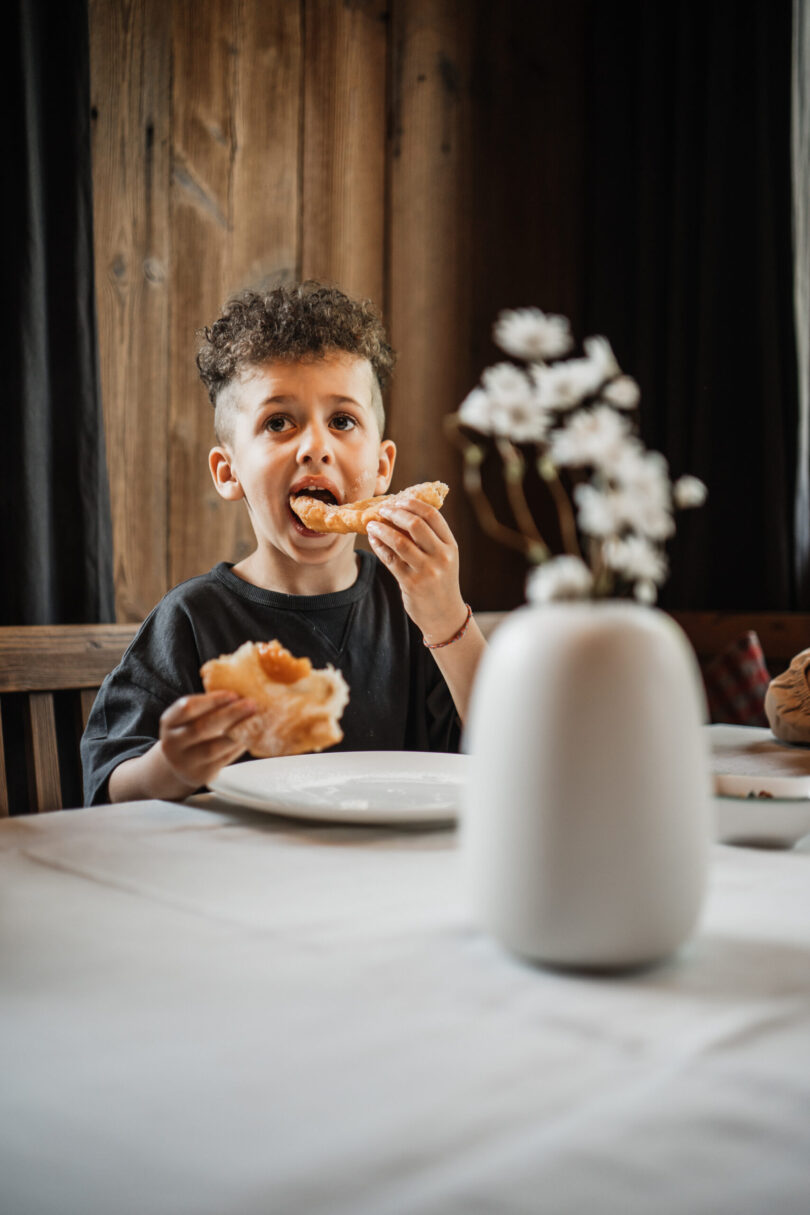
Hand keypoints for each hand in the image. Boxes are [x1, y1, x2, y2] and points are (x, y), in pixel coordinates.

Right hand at [156, 691, 255, 791]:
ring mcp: (185, 762)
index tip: (234, 694)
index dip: (212, 700)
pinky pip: (223, 760)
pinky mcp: (201, 775)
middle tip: (251, 704)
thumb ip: (208, 707)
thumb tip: (241, 693)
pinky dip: (238, 747)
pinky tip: (249, 737)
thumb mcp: (189, 718)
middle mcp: (172, 743)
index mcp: (169, 722)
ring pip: (213, 747)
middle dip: (229, 715)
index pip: (187, 708)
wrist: (179, 765)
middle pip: (201, 728)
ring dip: (236, 733)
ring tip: (254, 721)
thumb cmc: (191, 732)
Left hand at [366, 496, 467, 644]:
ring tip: (371, 524)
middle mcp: (441, 556)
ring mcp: (427, 571)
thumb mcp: (444, 557)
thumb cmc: (440, 581)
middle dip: (395, 513)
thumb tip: (402, 511)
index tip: (398, 500)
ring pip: (399, 541)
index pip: (432, 515)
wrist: (444, 615)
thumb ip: (430, 537)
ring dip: (381, 529)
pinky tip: (373, 540)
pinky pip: (390, 559)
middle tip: (382, 510)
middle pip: (416, 524)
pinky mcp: (411, 583)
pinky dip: (379, 546)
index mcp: (451, 545)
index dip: (412, 504)